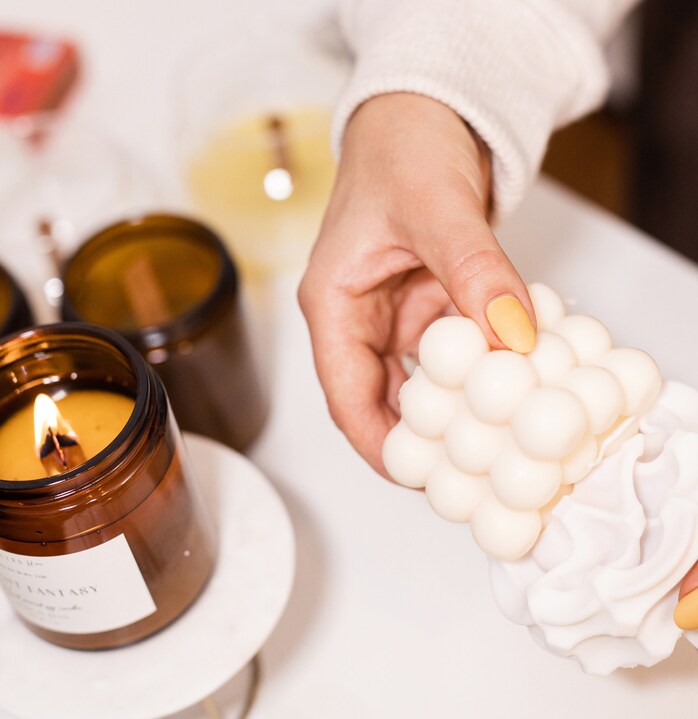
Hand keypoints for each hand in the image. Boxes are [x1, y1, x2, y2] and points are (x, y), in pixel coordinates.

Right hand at [299, 93, 535, 475]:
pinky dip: (477, 371)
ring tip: (493, 437)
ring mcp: (394, 316)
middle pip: (381, 400)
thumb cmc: (402, 147)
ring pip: (420, 384)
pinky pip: (451, 355)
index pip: (344, 394)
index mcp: (333, 304)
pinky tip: (508, 382)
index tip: (418, 475)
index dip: (376, 443)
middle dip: (421, 438)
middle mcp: (358, 318)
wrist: (426, 112)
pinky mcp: (427, 306)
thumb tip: (514, 336)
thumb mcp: (437, 207)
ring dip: (454, 408)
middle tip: (469, 467)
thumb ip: (475, 270)